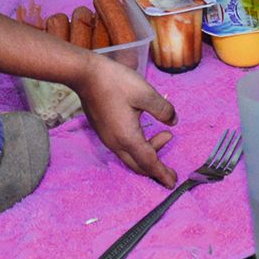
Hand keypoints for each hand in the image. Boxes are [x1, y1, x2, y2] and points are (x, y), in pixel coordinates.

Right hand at [74, 54, 176, 186]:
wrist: (86, 75)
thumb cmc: (116, 82)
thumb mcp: (146, 93)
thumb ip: (163, 110)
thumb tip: (173, 122)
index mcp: (128, 138)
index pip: (149, 162)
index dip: (162, 173)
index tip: (173, 182)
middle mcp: (116, 143)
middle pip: (138, 165)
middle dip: (156, 168)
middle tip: (170, 167)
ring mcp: (107, 138)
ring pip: (130, 157)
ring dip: (149, 153)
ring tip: (165, 134)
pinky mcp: (103, 131)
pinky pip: (123, 149)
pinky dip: (138, 148)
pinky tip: (145, 132)